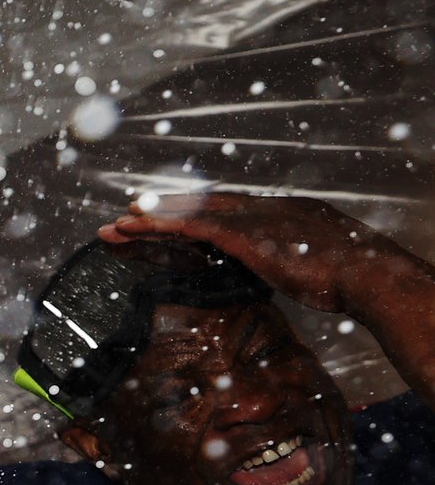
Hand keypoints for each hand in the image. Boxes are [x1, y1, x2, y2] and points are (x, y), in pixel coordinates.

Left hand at [100, 193, 417, 315]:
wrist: (366, 274)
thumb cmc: (348, 278)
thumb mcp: (313, 266)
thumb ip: (289, 264)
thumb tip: (280, 274)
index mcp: (282, 214)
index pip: (227, 212)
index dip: (194, 216)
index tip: (169, 221)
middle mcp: (265, 208)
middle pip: (202, 207)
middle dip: (163, 212)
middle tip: (127, 216)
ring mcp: (255, 218)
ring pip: (190, 213)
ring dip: (151, 219)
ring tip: (117, 224)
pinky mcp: (245, 234)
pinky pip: (192, 225)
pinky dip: (162, 224)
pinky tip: (137, 226)